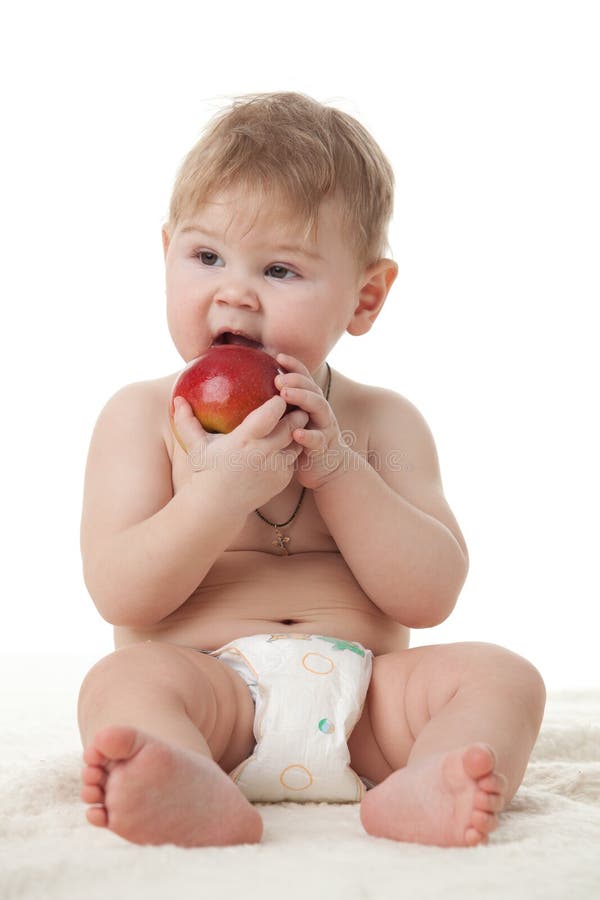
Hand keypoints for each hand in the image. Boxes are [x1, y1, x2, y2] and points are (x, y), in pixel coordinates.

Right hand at [171, 392, 308, 511]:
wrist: (219, 506)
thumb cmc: (207, 471)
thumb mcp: (196, 446)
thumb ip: (186, 421)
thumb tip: (177, 398)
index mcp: (244, 441)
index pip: (271, 414)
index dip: (279, 402)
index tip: (279, 393)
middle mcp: (264, 454)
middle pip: (292, 426)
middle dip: (297, 413)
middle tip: (297, 401)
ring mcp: (276, 468)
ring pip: (297, 442)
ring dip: (298, 431)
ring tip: (297, 419)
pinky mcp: (283, 479)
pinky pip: (294, 459)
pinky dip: (293, 449)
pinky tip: (290, 440)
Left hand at [274, 353, 350, 490]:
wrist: (327, 468)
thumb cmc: (301, 442)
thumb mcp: (291, 420)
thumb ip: (279, 406)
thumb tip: (246, 391)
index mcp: (311, 401)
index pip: (304, 377)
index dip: (293, 365)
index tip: (277, 356)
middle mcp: (320, 409)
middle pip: (311, 388)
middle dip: (296, 380)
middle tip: (277, 379)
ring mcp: (325, 426)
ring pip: (318, 407)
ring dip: (302, 398)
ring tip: (285, 395)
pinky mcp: (324, 446)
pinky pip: (317, 439)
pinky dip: (308, 435)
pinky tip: (296, 433)